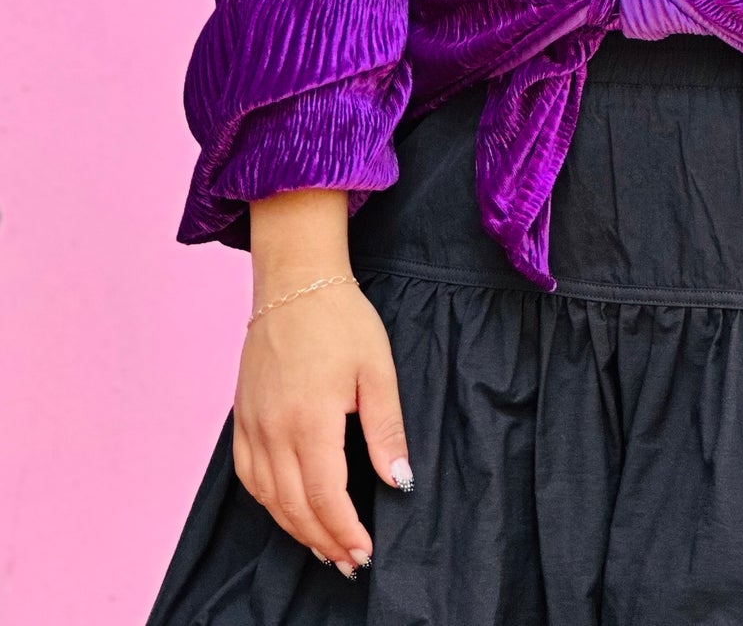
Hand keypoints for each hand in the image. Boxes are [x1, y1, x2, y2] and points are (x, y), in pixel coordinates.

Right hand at [232, 276, 410, 576]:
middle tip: (349, 561)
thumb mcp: (378, 369)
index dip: (344, 531)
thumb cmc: (341, 320)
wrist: (296, 282)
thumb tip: (399, 480)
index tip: (364, 552)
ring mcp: (252, 424)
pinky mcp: (241, 416)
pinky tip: (287, 510)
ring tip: (323, 546)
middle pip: (294, 505)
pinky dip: (267, 502)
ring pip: (267, 497)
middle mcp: (273, 429)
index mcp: (310, 420)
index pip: (324, 496)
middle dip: (323, 540)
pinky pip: (247, 475)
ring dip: (295, 528)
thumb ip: (386, 429)